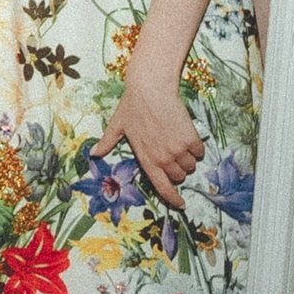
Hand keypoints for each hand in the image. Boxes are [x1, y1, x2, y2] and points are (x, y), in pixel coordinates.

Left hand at [95, 64, 203, 208]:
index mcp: (146, 159)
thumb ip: (107, 142)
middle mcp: (163, 159)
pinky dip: (196, 147)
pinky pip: (199, 152)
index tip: (180, 204)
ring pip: (190, 165)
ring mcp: (177, 150)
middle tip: (171, 153)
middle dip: (178, 169)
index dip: (173, 199)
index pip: (162, 188)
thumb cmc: (132, 106)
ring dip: (187, 158)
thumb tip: (94, 154)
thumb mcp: (117, 126)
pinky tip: (187, 135)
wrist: (151, 89)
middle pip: (180, 177)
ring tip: (177, 142)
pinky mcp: (190, 139)